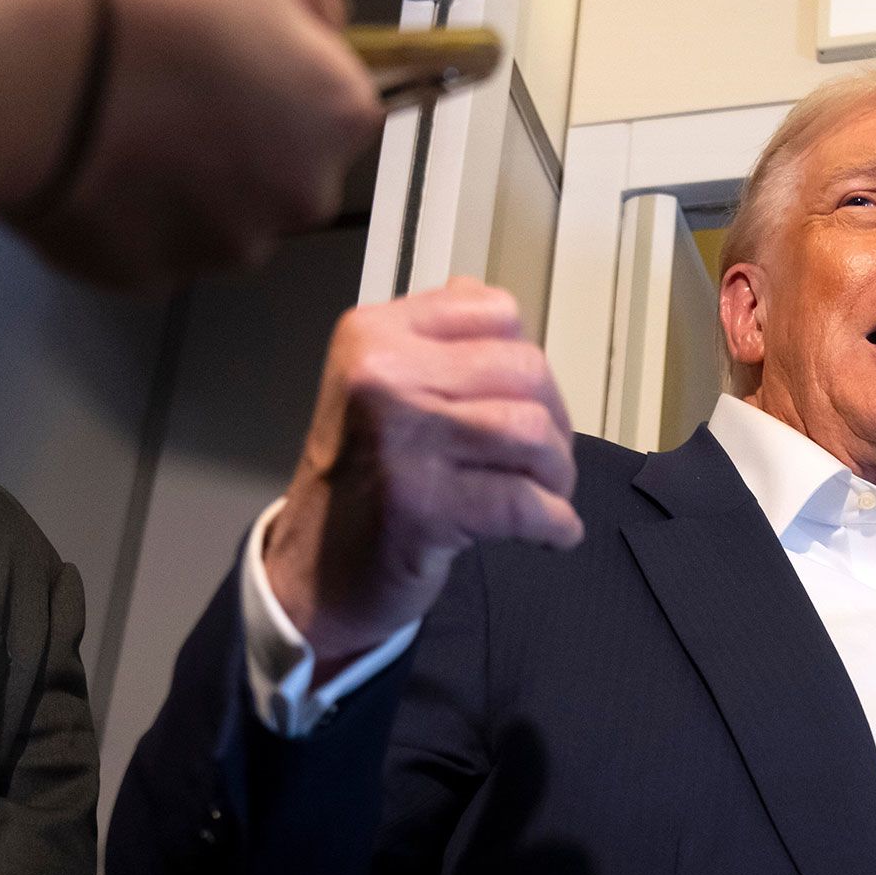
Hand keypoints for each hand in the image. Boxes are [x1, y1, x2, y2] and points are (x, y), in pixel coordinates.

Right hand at [0, 0, 382, 282]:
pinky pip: (140, 240)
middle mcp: (294, 193)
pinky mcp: (141, 273)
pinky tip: (83, 148)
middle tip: (166, 76)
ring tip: (116, 109)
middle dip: (233, 132)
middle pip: (279, 168)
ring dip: (177, 174)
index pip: (336, 100)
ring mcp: (218, 242)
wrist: (10, 36)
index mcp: (335, 109)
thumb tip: (317, 11)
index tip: (238, 49)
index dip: (280, 68)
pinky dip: (117, 206)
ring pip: (212, 211)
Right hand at [265, 279, 581, 667]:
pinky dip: (556, 524)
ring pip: (533, 432)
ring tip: (545, 496)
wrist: (318, 567)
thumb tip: (494, 307)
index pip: (495, 311)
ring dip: (557, 474)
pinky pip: (526, 503)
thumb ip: (438, 342)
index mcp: (373, 334)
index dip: (528, 364)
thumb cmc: (366, 477)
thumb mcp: (382, 386)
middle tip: (544, 463)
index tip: (525, 403)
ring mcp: (400, 439)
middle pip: (526, 370)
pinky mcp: (423, 505)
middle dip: (555, 423)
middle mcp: (381, 375)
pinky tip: (551, 533)